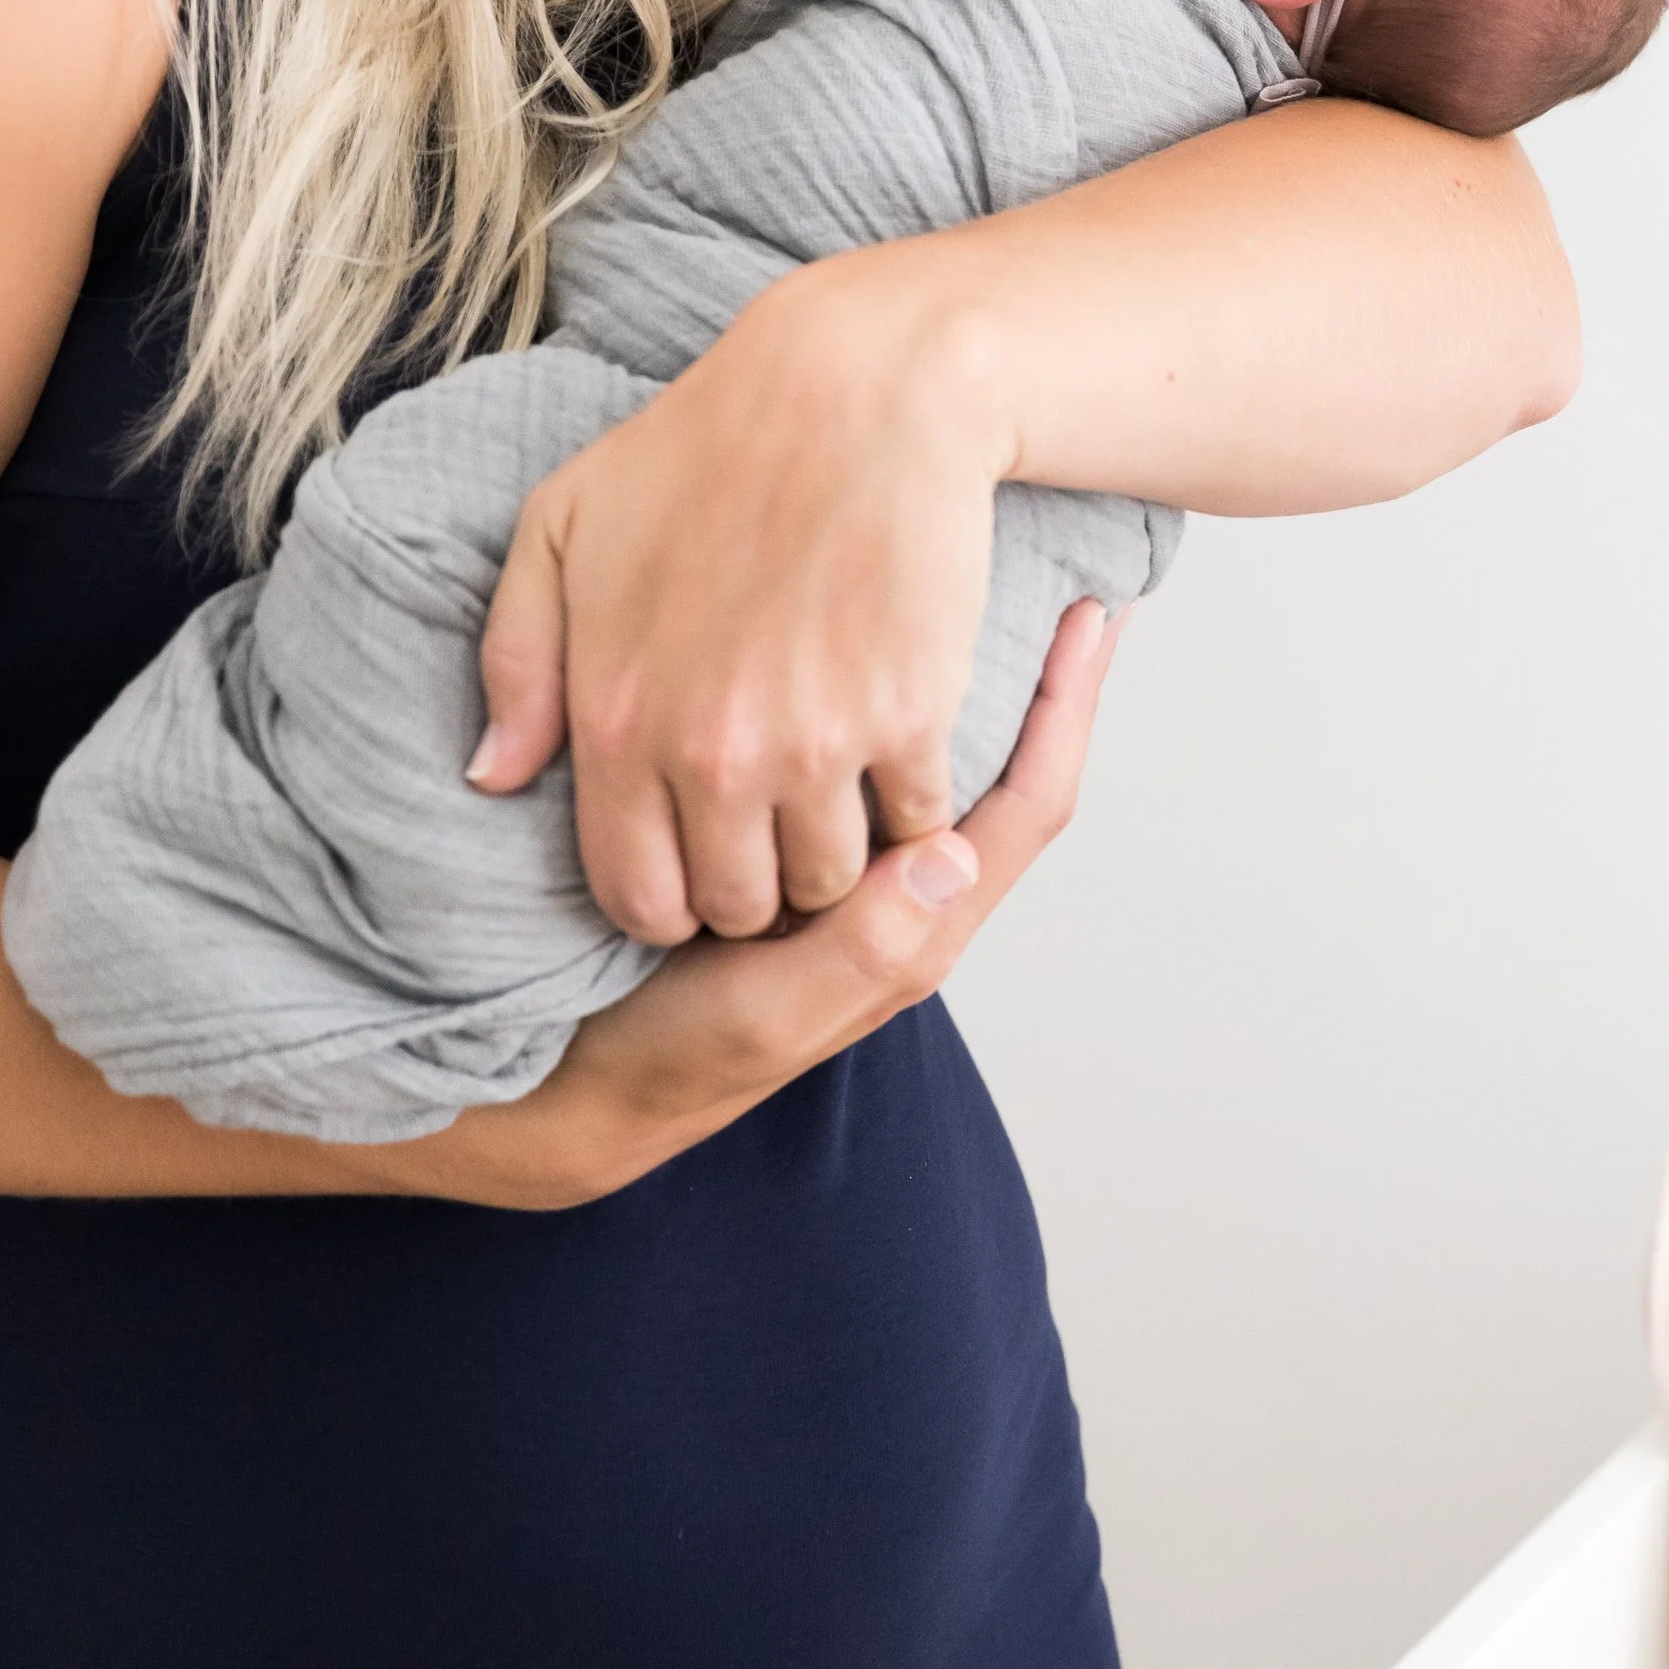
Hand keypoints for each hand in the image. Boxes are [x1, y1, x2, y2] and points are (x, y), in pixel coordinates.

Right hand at [429, 599, 1114, 1207]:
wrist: (576, 1086)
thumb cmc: (677, 1055)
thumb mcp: (769, 1016)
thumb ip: (866, 948)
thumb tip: (953, 850)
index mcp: (912, 928)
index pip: (1025, 806)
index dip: (1067, 711)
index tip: (1093, 618)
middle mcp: (896, 894)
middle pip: (999, 769)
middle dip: (1038, 684)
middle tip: (1058, 582)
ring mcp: (846, 874)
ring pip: (932, 759)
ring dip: (968, 685)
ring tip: (976, 584)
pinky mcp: (787, 852)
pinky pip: (859, 770)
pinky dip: (883, 709)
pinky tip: (866, 648)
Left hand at [468, 251, 1016, 942]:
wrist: (858, 385)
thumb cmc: (707, 444)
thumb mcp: (564, 527)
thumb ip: (516, 661)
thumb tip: (493, 776)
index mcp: (621, 721)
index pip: (639, 897)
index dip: (671, 895)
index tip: (700, 853)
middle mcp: (714, 753)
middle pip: (742, 905)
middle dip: (757, 879)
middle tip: (777, 822)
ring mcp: (817, 743)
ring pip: (832, 881)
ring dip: (839, 850)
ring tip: (840, 789)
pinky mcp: (912, 717)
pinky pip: (917, 822)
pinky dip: (915, 806)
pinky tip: (901, 748)